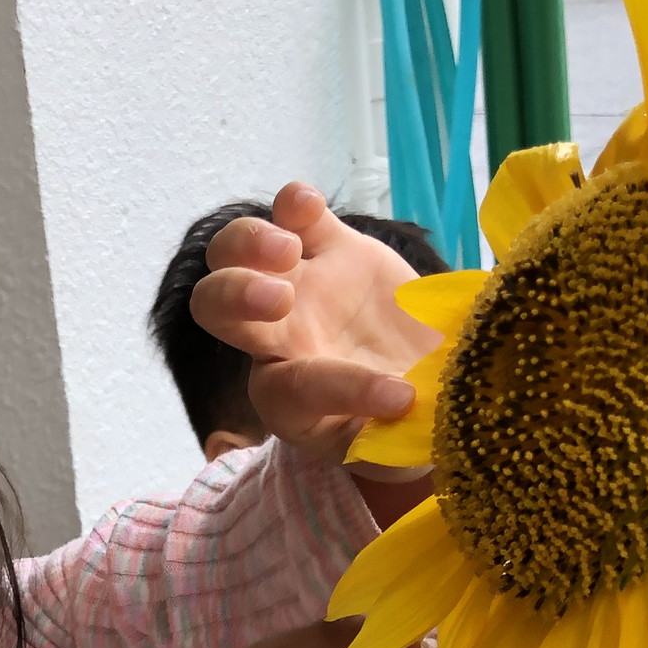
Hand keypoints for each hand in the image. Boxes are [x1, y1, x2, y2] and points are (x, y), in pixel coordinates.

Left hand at [190, 181, 442, 468]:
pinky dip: (292, 202)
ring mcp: (300, 287)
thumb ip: (395, 431)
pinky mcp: (333, 249)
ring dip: (249, 242)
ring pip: (236, 251)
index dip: (344, 390)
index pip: (292, 388)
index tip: (399, 396)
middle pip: (214, 306)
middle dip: (234, 295)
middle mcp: (279, 338)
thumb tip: (406, 401)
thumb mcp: (398, 445)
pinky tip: (305, 204)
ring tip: (288, 251)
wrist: (433, 386)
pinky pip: (296, 215)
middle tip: (280, 299)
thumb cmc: (405, 427)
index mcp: (288, 399)